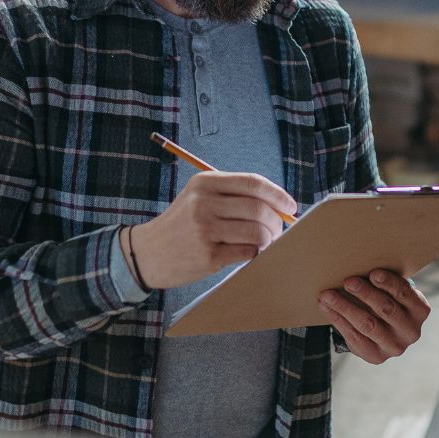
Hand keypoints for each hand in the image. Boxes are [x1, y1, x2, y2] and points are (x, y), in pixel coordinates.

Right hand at [128, 171, 295, 289]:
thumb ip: (234, 195)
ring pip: (257, 232)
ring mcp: (205, 230)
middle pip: (259, 209)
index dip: (278, 195)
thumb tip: (279, 205)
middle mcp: (204, 203)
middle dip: (276, 222)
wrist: (148, 252)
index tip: (291, 206)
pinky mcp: (207, 255)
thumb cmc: (182, 224)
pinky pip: (247, 252)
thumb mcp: (200, 197)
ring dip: (268, 240)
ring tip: (264, 243)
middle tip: (277, 230)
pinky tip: (249, 253)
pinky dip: (255, 253)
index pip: (253, 183)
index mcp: (205, 182)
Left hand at [319, 269, 429, 363]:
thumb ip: (382, 281)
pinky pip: (355, 338)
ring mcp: (395, 347)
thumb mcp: (391, 291)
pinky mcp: (376, 357)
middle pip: (386, 309)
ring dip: (345, 307)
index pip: (405, 294)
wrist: (382, 333)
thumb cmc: (385, 300)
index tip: (372, 273)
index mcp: (420, 310)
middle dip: (365, 293)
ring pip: (368, 324)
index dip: (389, 283)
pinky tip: (327, 308)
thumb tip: (356, 263)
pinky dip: (338, 320)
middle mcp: (411, 331)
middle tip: (347, 281)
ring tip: (328, 295)